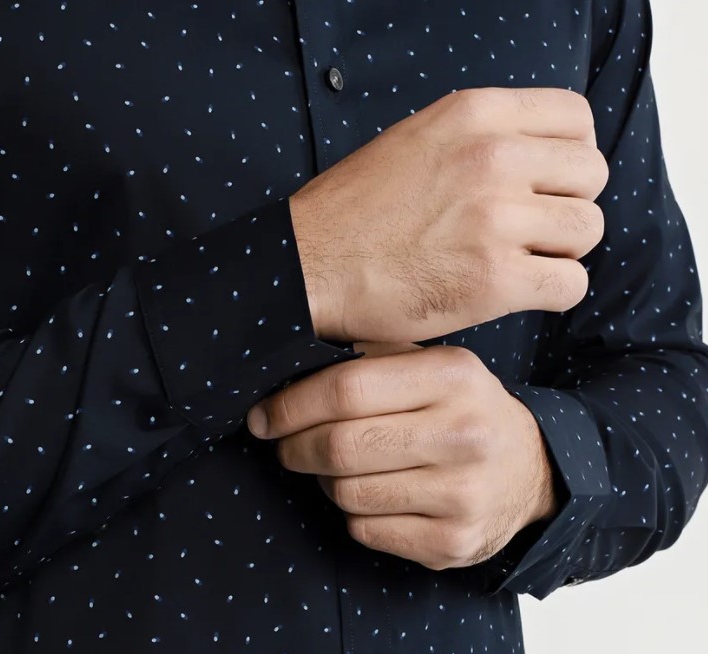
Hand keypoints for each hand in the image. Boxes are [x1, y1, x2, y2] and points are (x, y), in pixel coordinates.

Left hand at [246, 344, 558, 569]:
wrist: (533, 472)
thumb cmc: (464, 413)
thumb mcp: (436, 367)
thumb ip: (372, 360)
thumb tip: (286, 372)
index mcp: (454, 377)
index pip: (345, 389)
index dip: (291, 406)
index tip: (264, 417)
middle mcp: (464, 435)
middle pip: (340, 446)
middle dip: (295, 448)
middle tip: (285, 447)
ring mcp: (462, 494)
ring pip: (346, 493)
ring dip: (327, 483)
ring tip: (341, 471)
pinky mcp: (453, 542)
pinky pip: (365, 530)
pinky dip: (354, 515)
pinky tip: (374, 499)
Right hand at [289, 86, 607, 342]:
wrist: (308, 269)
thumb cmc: (354, 214)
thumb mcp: (416, 140)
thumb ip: (480, 138)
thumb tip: (537, 157)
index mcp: (474, 115)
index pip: (576, 119)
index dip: (570, 158)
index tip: (546, 186)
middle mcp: (493, 158)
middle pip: (591, 176)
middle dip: (568, 207)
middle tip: (531, 233)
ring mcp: (496, 220)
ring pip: (586, 232)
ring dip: (562, 253)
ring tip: (520, 264)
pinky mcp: (494, 280)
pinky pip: (570, 285)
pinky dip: (553, 294)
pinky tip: (518, 294)